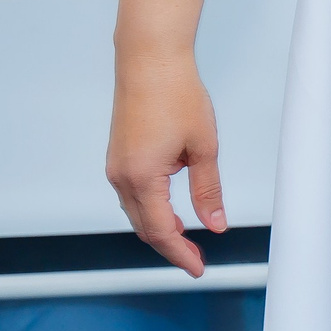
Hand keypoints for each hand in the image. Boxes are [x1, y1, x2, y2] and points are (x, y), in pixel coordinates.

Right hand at [106, 49, 226, 275]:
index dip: (180, 255)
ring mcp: (116, 167)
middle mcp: (121, 176)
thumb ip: (208, 191)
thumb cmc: (177, 96)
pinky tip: (171, 213)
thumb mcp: (203, 148)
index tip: (198, 269)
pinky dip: (151, 211)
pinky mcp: (118, 157)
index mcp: (142, 177)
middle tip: (197, 261)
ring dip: (160, 229)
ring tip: (188, 241)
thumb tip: (215, 225)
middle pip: (145, 227)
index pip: (162, 231)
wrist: (149, 62)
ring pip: (136, 213)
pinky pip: (132, 196)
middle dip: (171, 247)